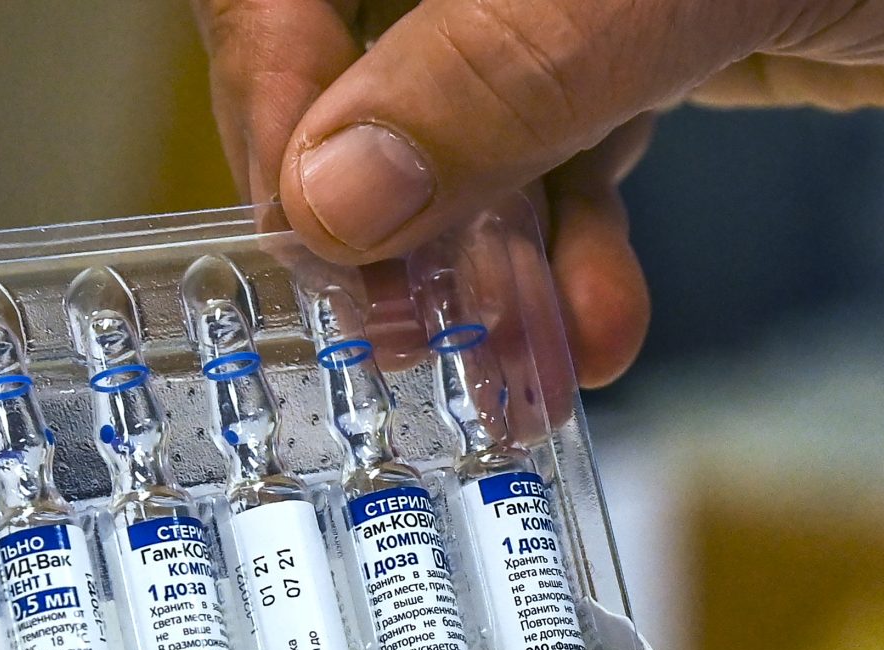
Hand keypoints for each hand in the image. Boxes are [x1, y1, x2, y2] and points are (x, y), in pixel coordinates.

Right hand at [191, 0, 883, 385]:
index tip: (310, 215)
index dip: (267, 80)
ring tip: (510, 367)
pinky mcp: (616, 48)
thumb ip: (513, 69)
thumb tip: (337, 194)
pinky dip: (559, 254)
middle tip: (397, 330)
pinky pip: (544, 156)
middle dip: (380, 209)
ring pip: (451, 126)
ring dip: (475, 264)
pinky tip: (590, 329)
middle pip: (349, 53)